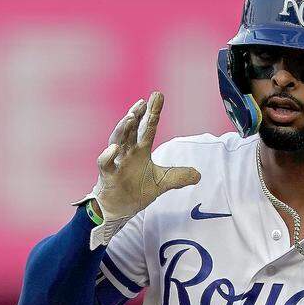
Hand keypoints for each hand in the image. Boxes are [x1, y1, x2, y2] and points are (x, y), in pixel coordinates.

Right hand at [81, 91, 200, 247]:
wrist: (119, 209)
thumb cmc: (136, 190)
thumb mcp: (162, 183)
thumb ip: (178, 176)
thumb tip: (198, 175)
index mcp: (140, 150)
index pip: (148, 127)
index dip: (153, 112)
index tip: (158, 95)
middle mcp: (127, 152)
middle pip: (130, 129)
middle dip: (136, 114)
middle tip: (143, 102)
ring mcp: (116, 162)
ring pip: (116, 140)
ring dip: (122, 129)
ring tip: (130, 117)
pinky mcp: (107, 176)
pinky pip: (105, 163)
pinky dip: (108, 155)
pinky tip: (115, 148)